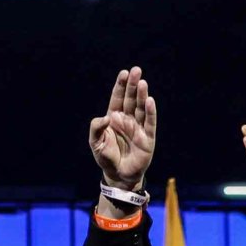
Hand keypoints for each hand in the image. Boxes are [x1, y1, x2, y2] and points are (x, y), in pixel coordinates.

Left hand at [89, 66, 156, 189]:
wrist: (118, 175)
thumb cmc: (106, 157)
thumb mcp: (95, 142)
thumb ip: (96, 127)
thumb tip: (106, 117)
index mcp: (114, 117)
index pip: (118, 98)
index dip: (121, 85)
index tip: (124, 73)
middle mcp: (127, 119)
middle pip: (130, 99)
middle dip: (133, 85)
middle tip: (137, 70)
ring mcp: (138, 127)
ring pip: (140, 108)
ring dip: (141, 95)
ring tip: (143, 82)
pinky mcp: (147, 138)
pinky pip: (149, 122)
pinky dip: (150, 112)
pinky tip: (149, 101)